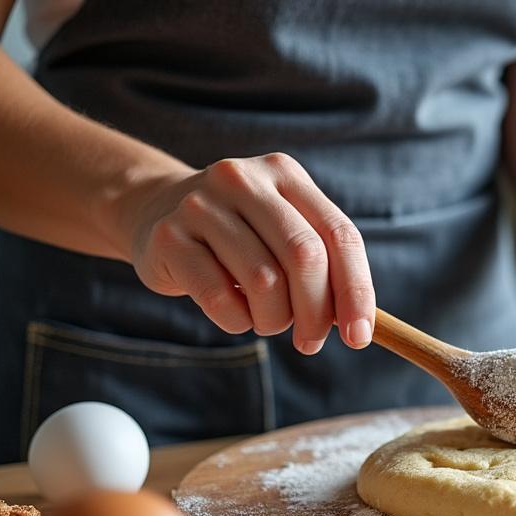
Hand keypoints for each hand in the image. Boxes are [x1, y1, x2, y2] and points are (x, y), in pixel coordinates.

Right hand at [120, 153, 375, 353]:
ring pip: (263, 281)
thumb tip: (361, 325)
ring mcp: (200, 205)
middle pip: (304, 256)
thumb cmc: (238, 234)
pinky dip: (238, 321)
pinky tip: (236, 314)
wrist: (154, 209)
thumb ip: (324, 266)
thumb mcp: (283, 232)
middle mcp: (243, 180)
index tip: (360, 335)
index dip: (356, 291)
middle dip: (317, 312)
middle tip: (311, 341)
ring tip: (267, 320)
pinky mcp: (167, 237)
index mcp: (285, 174)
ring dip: (275, 319)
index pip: (339, 235)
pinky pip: (220, 298)